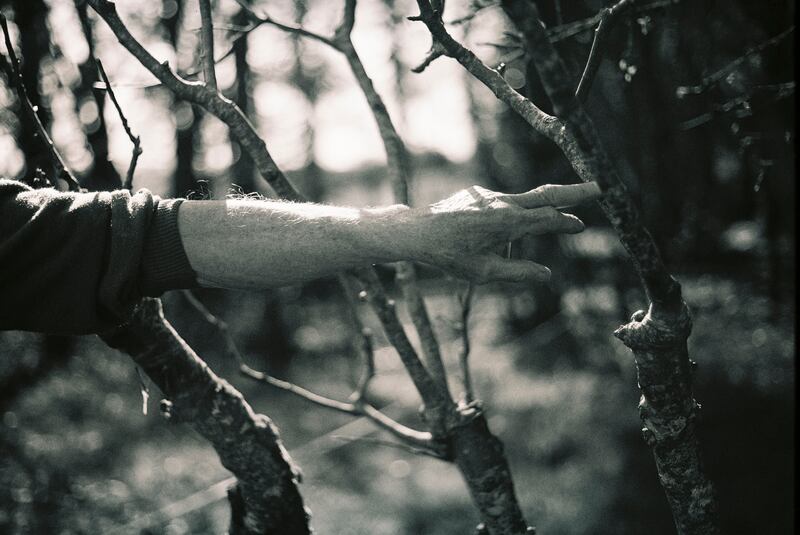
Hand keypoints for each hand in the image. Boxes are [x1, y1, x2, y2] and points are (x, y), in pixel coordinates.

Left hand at [407, 182, 601, 282]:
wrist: (418, 231)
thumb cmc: (449, 255)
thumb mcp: (484, 272)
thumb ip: (518, 272)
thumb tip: (547, 275)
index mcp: (508, 222)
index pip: (548, 219)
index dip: (566, 222)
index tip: (580, 225)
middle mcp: (502, 203)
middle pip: (546, 195)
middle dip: (574, 192)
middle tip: (600, 188)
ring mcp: (490, 196)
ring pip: (525, 200)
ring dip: (542, 208)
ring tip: (541, 221)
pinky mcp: (480, 195)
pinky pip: (503, 206)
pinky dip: (511, 217)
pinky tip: (488, 237)